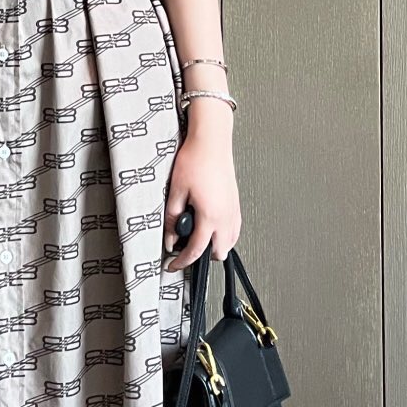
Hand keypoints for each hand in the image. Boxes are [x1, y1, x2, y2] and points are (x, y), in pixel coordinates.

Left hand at [162, 125, 241, 270]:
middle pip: (218, 252)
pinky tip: (212, 227)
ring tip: (197, 238)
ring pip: (230, 242)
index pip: (196, 250)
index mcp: (210, 216)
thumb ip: (173, 218)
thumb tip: (171, 237)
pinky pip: (234, 229)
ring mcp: (233, 210)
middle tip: (184, 250)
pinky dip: (224, 235)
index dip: (182, 261)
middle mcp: (226, 216)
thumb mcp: (176, 191)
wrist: (211, 141)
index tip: (172, 264)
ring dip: (215, 246)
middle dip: (202, 256)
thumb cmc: (195, 159)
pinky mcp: (236, 203)